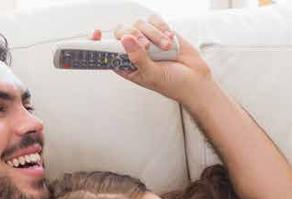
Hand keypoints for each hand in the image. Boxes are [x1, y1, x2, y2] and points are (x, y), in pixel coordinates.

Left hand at [89, 15, 212, 103]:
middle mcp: (134, 51)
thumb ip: (137, 57)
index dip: (98, 42)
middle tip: (148, 47)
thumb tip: (125, 39)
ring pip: (140, 24)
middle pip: (122, 31)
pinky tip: (170, 41)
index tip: (96, 33)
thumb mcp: (151, 75)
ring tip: (166, 49)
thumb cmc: (172, 84)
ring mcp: (147, 40)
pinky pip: (154, 21)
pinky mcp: (160, 32)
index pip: (106, 50)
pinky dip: (162, 29)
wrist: (196, 79)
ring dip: (154, 35)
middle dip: (134, 36)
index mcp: (126, 64)